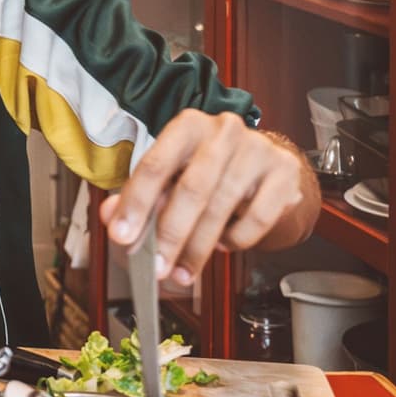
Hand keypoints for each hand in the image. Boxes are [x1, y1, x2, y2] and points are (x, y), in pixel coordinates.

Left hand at [101, 111, 315, 285]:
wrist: (264, 165)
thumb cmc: (209, 170)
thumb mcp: (170, 176)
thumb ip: (138, 195)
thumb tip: (110, 216)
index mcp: (187, 125)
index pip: (155, 165)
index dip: (136, 204)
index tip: (122, 236)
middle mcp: (224, 130)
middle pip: (191, 189)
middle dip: (171, 235)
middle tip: (157, 268)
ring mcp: (258, 149)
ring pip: (222, 207)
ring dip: (199, 248)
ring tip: (183, 271)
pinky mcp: (284, 172)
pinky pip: (257, 218)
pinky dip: (236, 239)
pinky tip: (223, 245)